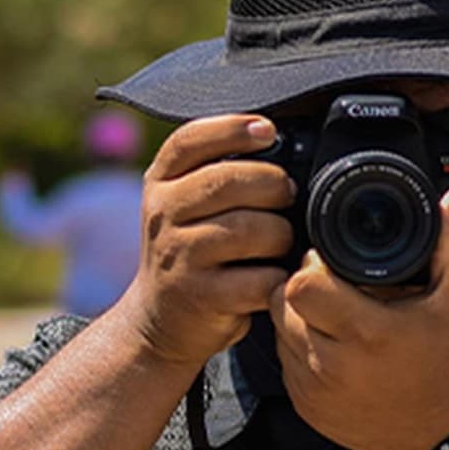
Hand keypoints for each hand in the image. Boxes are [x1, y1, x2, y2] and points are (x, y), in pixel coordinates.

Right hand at [117, 114, 295, 367]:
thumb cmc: (192, 251)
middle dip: (272, 184)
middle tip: (288, 195)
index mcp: (161, 182)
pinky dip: (278, 277)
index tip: (269, 131)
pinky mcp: (199, 296)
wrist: (160, 320)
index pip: (190, 140)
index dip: (232, 129)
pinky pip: (256, 278)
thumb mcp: (187, 205)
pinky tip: (277, 276)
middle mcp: (163, 214)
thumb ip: (217, 173)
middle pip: (226, 181)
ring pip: (247, 230)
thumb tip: (276, 138)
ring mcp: (178, 256)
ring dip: (280, 234)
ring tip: (282, 241)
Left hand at [269, 186, 448, 449]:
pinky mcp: (305, 408)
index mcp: (367, 334)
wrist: (444, 435)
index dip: (312, 265)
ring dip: (296, 316)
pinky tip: (330, 343)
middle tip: (331, 286)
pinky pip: (284, 362)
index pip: (303, 285)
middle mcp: (334, 365)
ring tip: (332, 313)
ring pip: (277, 331)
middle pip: (282, 303)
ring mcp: (315, 390)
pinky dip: (299, 347)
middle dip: (301, 287)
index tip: (331, 262)